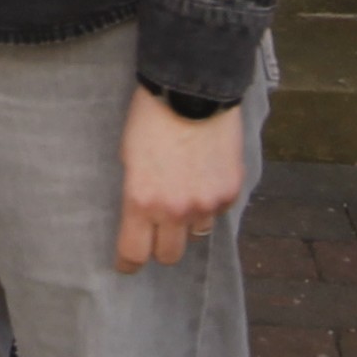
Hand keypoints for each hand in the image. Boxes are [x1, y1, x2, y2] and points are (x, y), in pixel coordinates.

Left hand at [115, 83, 244, 272]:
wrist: (191, 91)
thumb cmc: (150, 118)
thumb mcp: (129, 156)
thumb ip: (137, 192)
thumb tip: (141, 216)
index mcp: (141, 200)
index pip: (134, 253)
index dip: (128, 263)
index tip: (126, 265)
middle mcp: (175, 210)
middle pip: (167, 255)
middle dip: (159, 246)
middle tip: (156, 231)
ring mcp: (206, 204)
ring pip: (196, 234)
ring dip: (188, 222)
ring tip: (183, 191)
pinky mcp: (230, 192)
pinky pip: (218, 211)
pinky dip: (210, 201)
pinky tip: (203, 175)